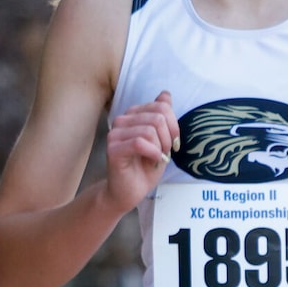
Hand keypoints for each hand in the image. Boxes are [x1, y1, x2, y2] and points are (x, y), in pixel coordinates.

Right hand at [105, 90, 177, 212]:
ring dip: (160, 148)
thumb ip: (163, 118)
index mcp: (134, 115)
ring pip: (149, 130)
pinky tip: (153, 161)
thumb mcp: (161, 140)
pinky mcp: (113, 148)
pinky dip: (153, 153)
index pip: (161, 106)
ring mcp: (115, 133)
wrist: (129, 192)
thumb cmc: (144, 168)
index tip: (174, 144)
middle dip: (168, 138)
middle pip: (158, 117)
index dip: (174, 125)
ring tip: (157, 159)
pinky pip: (139, 143)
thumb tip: (165, 94)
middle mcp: (122, 120)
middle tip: (165, 153)